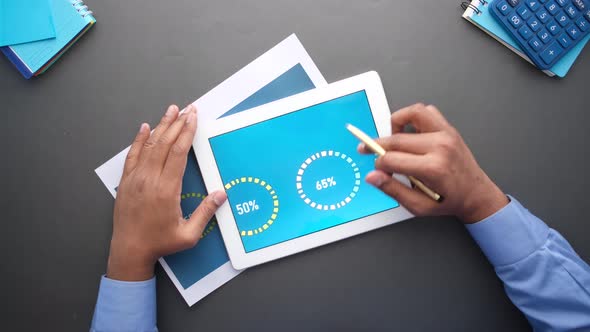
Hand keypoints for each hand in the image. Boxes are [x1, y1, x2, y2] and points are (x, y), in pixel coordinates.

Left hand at [107, 104, 226, 280]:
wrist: (129, 251)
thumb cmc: (159, 243)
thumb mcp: (189, 234)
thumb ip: (205, 213)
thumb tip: (221, 195)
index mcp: (166, 189)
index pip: (179, 153)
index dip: (187, 133)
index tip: (194, 118)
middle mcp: (150, 179)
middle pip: (165, 143)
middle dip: (178, 123)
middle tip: (188, 109)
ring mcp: (135, 179)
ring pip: (149, 145)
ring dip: (161, 126)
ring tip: (171, 110)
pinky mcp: (126, 181)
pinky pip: (133, 155)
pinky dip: (139, 139)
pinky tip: (144, 128)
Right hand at [360, 103, 507, 223]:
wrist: (476, 194)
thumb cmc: (449, 200)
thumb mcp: (418, 206)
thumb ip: (392, 189)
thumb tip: (372, 176)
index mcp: (433, 169)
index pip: (391, 159)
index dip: (378, 164)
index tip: (376, 169)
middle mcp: (440, 147)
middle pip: (396, 139)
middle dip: (377, 146)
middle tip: (369, 150)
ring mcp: (445, 134)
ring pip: (410, 115)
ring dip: (395, 124)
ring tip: (392, 138)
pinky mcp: (448, 129)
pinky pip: (426, 111)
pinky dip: (412, 117)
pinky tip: (409, 133)